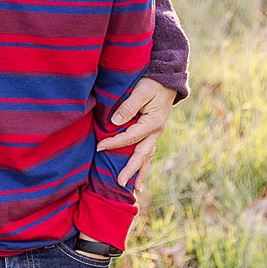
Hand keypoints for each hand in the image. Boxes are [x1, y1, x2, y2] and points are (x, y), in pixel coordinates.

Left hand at [95, 78, 177, 197]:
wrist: (167, 79)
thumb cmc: (152, 83)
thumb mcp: (141, 91)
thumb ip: (128, 107)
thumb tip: (115, 123)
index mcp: (153, 123)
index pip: (130, 137)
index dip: (114, 143)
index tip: (99, 147)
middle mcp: (156, 131)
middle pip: (142, 155)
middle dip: (131, 170)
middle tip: (120, 183)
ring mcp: (156, 133)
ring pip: (147, 156)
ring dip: (141, 172)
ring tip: (136, 188)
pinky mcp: (153, 131)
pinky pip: (148, 150)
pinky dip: (144, 162)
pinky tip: (139, 172)